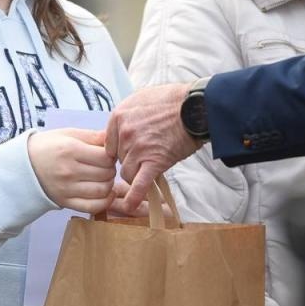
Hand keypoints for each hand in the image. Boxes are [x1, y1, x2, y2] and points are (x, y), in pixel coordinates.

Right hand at [28, 127, 115, 213]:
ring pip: (103, 190)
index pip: (105, 157)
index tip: (107, 154)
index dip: (111, 155)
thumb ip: (92, 136)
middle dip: (111, 168)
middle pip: (106, 173)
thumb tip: (113, 138)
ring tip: (103, 177)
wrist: (22, 166)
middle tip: (105, 165)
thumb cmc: (47, 147)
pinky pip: (93, 206)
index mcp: (70, 149)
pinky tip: (106, 193)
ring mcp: (66, 189)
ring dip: (109, 183)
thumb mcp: (67, 133)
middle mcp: (69, 170)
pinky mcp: (65, 202)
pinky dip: (105, 201)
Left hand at [105, 82, 200, 211]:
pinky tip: (130, 206)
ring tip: (149, 169)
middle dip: (130, 160)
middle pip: (118, 158)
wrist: (195, 107)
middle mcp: (124, 133)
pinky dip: (134, 197)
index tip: (129, 151)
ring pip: (127, 172)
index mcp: (118, 117)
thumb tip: (123, 126)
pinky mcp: (154, 162)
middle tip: (146, 155)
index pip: (109, 144)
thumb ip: (127, 114)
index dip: (120, 150)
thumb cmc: (171, 100)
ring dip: (136, 174)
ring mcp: (138, 149)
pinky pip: (139, 184)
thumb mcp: (140, 98)